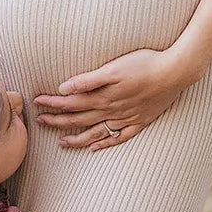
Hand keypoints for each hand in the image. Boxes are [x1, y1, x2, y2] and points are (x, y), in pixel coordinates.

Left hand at [33, 50, 191, 150]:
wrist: (175, 72)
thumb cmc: (144, 64)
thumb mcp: (114, 68)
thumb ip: (88, 80)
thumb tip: (64, 88)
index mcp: (103, 96)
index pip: (71, 102)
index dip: (53, 103)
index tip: (36, 103)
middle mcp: (112, 111)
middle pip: (79, 119)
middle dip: (58, 120)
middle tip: (40, 122)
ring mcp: (125, 118)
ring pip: (95, 133)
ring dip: (76, 138)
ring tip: (61, 142)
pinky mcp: (139, 121)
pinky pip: (118, 137)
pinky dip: (105, 144)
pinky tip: (96, 148)